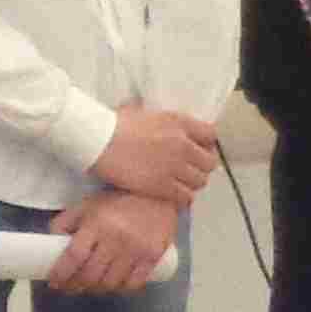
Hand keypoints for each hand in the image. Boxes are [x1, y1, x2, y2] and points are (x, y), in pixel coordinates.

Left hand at [49, 188, 182, 296]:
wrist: (159, 194)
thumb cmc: (119, 199)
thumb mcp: (88, 204)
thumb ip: (67, 221)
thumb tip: (51, 242)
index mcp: (96, 223)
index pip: (74, 257)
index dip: (61, 274)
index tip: (54, 282)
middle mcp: (115, 238)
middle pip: (90, 274)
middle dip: (75, 286)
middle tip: (69, 287)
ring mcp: (136, 249)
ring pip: (110, 283)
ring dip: (96, 289)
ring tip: (90, 286)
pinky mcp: (153, 256)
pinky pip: (133, 284)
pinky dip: (120, 289)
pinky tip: (114, 285)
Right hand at [92, 104, 219, 203]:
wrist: (99, 138)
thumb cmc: (115, 123)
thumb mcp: (146, 113)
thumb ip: (162, 122)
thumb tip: (161, 124)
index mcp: (179, 122)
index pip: (210, 135)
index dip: (205, 145)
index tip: (197, 150)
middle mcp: (183, 144)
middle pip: (209, 162)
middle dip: (200, 167)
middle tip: (188, 170)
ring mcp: (174, 166)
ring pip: (200, 181)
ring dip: (191, 183)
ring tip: (179, 184)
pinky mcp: (163, 185)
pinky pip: (185, 197)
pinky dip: (182, 198)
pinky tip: (171, 195)